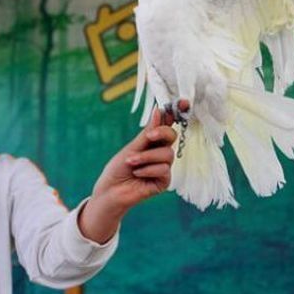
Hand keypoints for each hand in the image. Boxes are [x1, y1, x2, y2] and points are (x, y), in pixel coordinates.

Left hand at [77, 101, 187, 242]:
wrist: (111, 190)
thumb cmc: (118, 168)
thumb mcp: (132, 147)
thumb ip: (148, 133)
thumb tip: (159, 111)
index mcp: (152, 141)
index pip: (167, 124)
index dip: (176, 112)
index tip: (182, 102)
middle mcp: (160, 152)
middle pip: (172, 135)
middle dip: (161, 133)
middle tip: (149, 137)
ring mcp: (163, 167)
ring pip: (167, 154)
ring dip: (146, 157)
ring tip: (131, 163)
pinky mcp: (164, 181)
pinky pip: (163, 170)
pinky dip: (148, 170)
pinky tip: (138, 174)